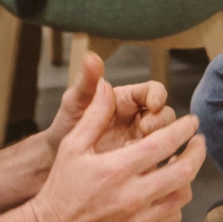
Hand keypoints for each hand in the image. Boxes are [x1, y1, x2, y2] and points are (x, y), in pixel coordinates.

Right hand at [29, 79, 205, 221]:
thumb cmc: (62, 187)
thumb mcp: (72, 146)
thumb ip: (94, 116)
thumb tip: (107, 87)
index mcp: (118, 169)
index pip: (165, 143)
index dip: (184, 129)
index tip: (192, 122)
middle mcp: (133, 195)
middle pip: (184, 170)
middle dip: (198, 151)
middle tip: (199, 141)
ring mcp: (140, 219)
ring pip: (182, 195)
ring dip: (188, 176)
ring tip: (182, 163)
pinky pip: (173, 217)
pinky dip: (176, 201)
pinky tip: (168, 190)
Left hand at [42, 52, 174, 157]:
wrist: (57, 158)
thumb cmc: (65, 126)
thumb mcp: (74, 103)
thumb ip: (86, 82)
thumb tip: (92, 56)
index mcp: (127, 100)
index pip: (153, 91)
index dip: (158, 95)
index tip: (154, 103)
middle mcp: (138, 118)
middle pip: (165, 114)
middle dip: (161, 121)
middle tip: (145, 129)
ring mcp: (140, 141)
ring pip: (165, 137)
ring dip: (160, 142)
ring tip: (137, 149)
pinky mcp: (141, 162)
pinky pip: (157, 159)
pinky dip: (155, 161)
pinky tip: (141, 165)